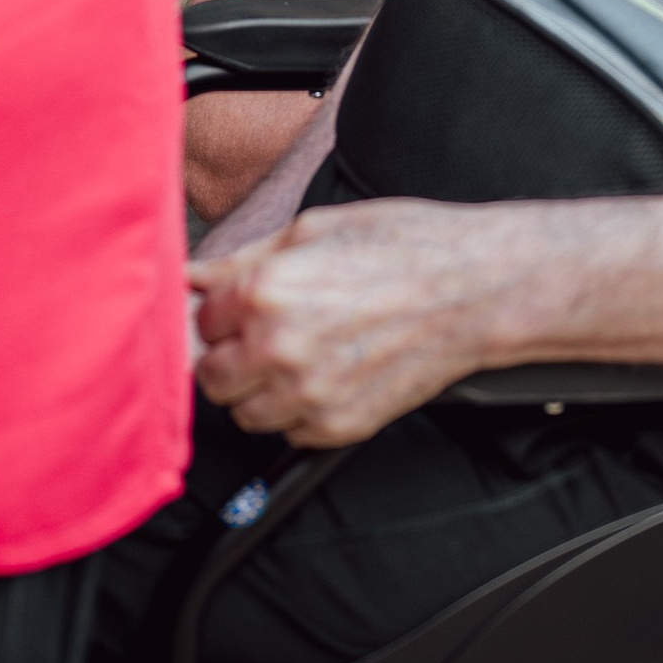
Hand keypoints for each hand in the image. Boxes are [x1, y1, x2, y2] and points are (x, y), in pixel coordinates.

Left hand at [193, 200, 508, 444]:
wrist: (471, 290)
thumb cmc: (401, 247)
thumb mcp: (313, 229)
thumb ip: (241, 259)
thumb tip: (191, 276)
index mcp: (265, 290)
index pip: (200, 323)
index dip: (220, 311)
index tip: (239, 306)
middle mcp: (278, 348)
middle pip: (210, 376)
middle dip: (228, 354)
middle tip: (262, 332)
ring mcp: (309, 394)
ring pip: (243, 412)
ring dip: (257, 388)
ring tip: (297, 354)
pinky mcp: (338, 426)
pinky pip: (288, 432)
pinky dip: (296, 411)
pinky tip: (326, 373)